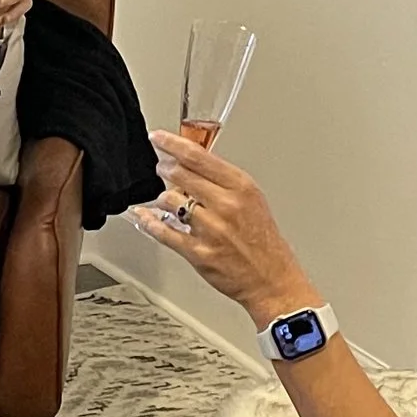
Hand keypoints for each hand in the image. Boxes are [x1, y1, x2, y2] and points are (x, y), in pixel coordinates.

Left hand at [131, 131, 306, 312]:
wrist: (271, 278)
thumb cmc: (262, 239)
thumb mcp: (251, 199)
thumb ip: (222, 180)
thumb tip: (191, 163)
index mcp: (240, 187)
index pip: (197, 156)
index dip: (171, 144)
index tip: (158, 138)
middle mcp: (226, 205)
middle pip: (179, 174)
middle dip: (163, 168)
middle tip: (160, 167)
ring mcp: (211, 230)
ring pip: (169, 201)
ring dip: (162, 198)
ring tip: (167, 200)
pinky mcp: (198, 253)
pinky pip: (163, 232)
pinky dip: (149, 222)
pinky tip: (144, 217)